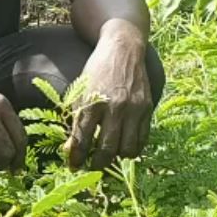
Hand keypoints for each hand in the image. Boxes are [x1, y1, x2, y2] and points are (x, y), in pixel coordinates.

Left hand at [68, 21, 153, 169]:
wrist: (122, 49)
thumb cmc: (96, 71)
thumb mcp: (80, 92)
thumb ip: (77, 120)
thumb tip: (69, 150)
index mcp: (93, 102)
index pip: (83, 139)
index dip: (76, 157)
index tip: (73, 166)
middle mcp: (114, 107)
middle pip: (106, 149)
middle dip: (96, 164)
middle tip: (91, 167)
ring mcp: (134, 109)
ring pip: (127, 149)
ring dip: (116, 158)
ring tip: (108, 157)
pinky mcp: (147, 108)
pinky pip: (142, 139)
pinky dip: (133, 149)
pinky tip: (124, 147)